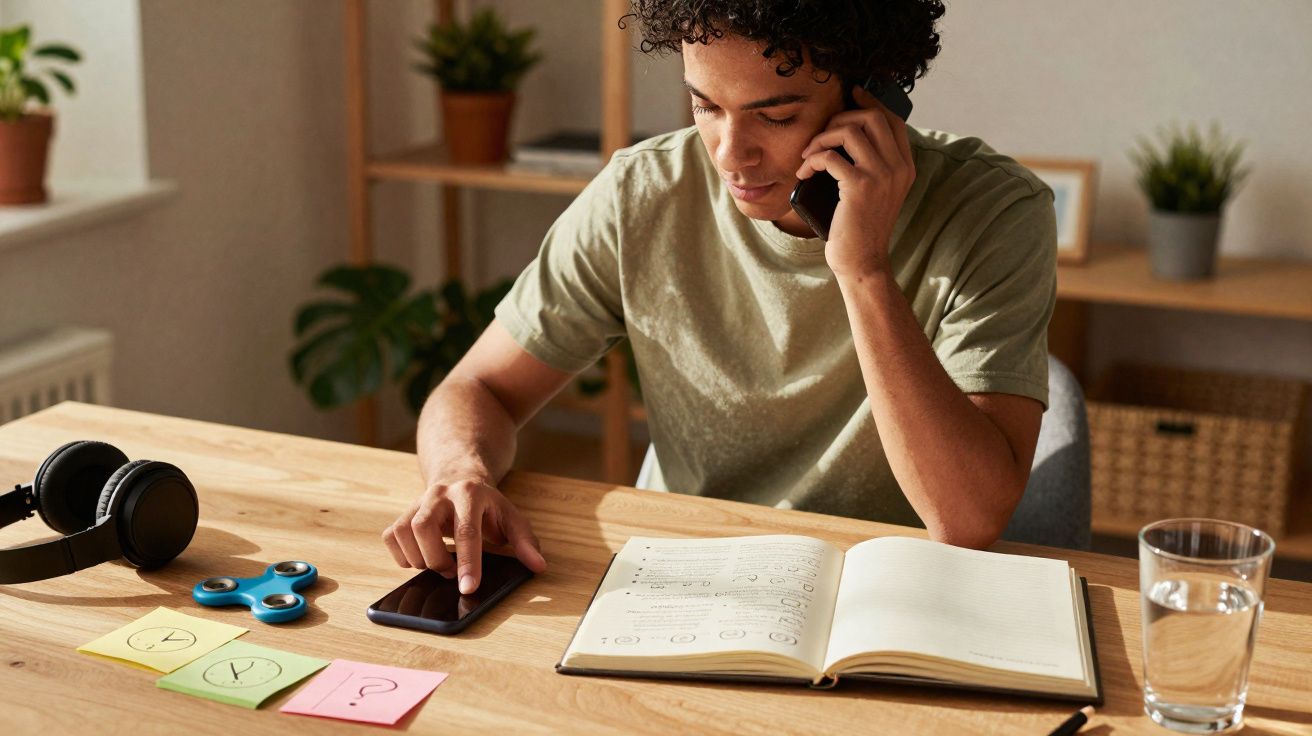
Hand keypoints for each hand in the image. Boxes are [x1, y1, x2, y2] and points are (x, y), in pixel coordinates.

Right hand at [381, 477, 546, 593]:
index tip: (467, 588)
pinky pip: (391, 536)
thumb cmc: (487, 505)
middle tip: (451, 572)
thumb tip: (538, 566)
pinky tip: (420, 558)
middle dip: (437, 560)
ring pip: (403, 532)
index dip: (467, 562)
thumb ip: (526, 542)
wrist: (460, 477)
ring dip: (419, 559)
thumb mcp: (511, 517)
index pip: (466, 531)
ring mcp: (418, 502)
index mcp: (471, 494)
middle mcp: (439, 495)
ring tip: (438, 564)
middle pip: (424, 528)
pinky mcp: (403, 513)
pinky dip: (401, 555)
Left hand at [795, 85, 915, 279]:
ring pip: (849, 130)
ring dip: (821, 138)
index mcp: (905, 166)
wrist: (862, 261)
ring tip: (809, 156)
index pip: (893, 118)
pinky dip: (811, 160)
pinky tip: (804, 173)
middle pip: (871, 116)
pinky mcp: (860, 187)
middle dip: (839, 118)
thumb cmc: (860, 226)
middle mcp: (898, 167)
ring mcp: (881, 176)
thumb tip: (848, 129)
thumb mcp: (875, 191)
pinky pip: (830, 156)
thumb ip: (872, 162)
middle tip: (821, 137)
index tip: (851, 94)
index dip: (871, 100)